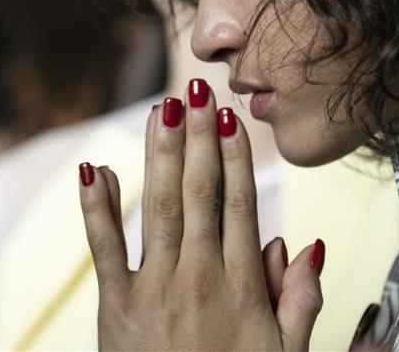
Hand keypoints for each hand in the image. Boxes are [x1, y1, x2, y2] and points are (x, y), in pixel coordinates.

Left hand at [79, 79, 324, 350]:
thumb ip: (300, 300)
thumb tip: (303, 242)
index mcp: (243, 287)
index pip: (242, 205)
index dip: (236, 157)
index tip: (232, 117)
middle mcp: (200, 278)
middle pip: (201, 193)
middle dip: (198, 137)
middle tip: (197, 90)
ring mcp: (155, 290)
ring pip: (160, 208)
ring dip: (160, 154)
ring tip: (162, 109)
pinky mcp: (116, 308)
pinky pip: (105, 249)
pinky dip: (97, 207)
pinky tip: (96, 169)